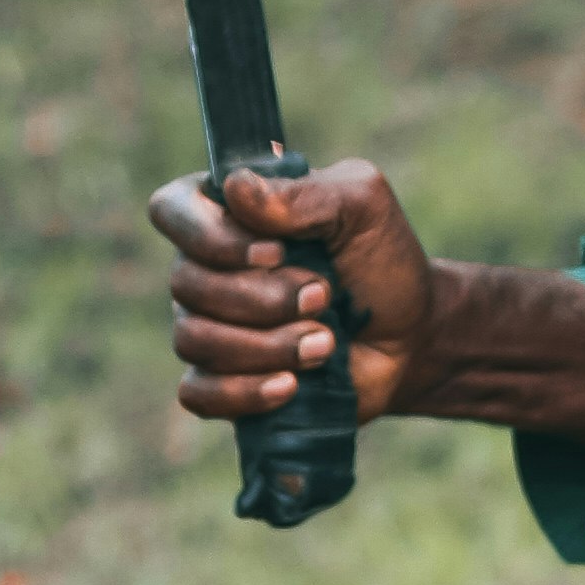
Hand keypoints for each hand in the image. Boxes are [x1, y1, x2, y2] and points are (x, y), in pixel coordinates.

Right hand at [151, 156, 430, 431]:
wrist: (411, 336)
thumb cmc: (382, 261)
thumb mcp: (363, 207)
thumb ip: (304, 193)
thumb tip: (235, 190)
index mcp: (228, 213)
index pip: (172, 210)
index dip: (212, 236)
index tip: (276, 252)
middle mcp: (205, 267)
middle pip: (186, 283)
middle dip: (262, 297)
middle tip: (324, 297)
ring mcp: (209, 326)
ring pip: (194, 339)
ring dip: (266, 345)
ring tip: (326, 343)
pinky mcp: (223, 381)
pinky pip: (198, 394)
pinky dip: (243, 392)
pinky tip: (290, 386)